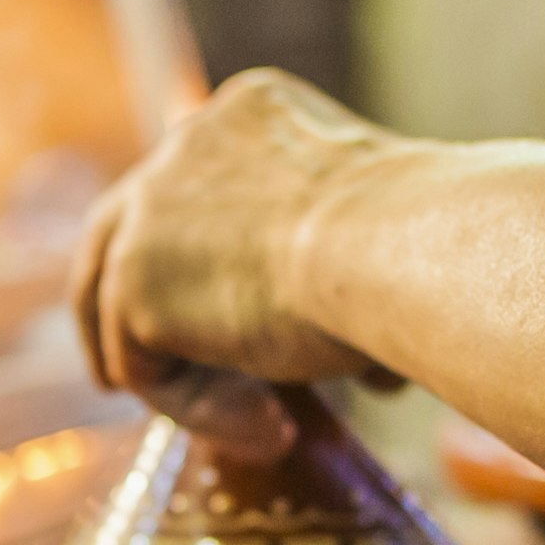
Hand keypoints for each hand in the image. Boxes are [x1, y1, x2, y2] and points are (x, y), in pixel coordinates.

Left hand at [73, 68, 395, 458]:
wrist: (402, 245)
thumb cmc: (425, 241)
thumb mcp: (381, 234)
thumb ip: (340, 273)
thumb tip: (373, 369)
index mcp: (247, 114)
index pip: (195, 191)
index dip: (195, 263)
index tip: (224, 326)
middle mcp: (182, 147)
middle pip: (118, 234)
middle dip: (123, 311)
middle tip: (127, 375)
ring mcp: (146, 213)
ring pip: (124, 313)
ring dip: (181, 381)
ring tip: (263, 430)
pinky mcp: (131, 285)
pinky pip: (145, 369)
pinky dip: (198, 411)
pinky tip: (276, 430)